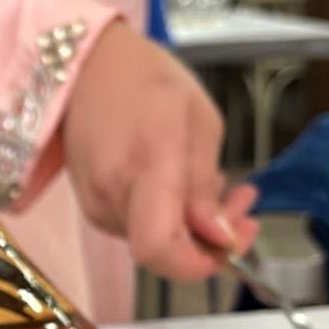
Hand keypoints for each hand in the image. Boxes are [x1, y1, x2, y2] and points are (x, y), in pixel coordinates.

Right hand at [62, 21, 257, 281]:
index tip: (233, 240)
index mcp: (146, 164)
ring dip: (192, 225)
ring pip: (154, 241)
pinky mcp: (90, 205)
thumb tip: (217, 236)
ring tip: (218, 185)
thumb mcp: (200, 121)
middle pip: (165, 251)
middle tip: (244, 207)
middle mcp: (113, 193)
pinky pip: (137, 225)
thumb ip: (206, 185)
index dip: (200, 263)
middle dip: (210, 239)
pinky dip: (167, 216)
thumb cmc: (146, 80)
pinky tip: (182, 184)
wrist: (83, 65)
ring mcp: (95, 203)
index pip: (161, 248)